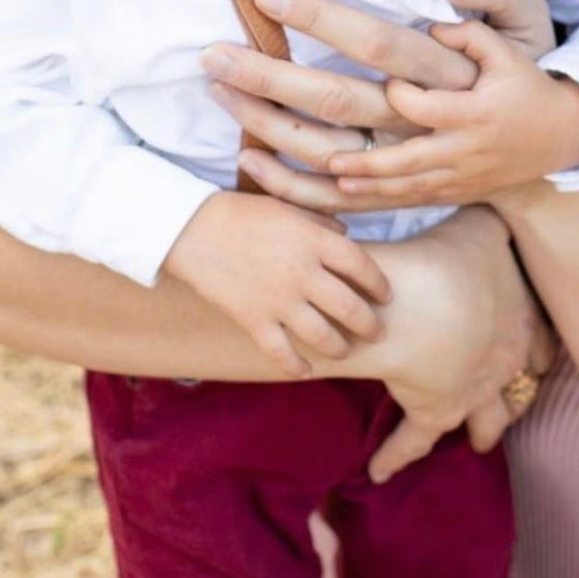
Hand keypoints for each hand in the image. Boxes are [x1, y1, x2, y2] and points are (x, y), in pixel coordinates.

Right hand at [163, 191, 391, 377]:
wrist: (191, 228)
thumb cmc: (241, 212)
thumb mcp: (287, 206)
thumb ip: (320, 224)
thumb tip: (347, 235)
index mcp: (314, 240)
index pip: (362, 266)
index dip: (380, 283)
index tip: (387, 294)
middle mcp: (303, 272)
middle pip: (350, 307)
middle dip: (370, 324)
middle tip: (379, 332)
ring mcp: (279, 299)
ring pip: (323, 335)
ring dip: (340, 347)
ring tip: (347, 351)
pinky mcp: (253, 319)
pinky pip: (281, 352)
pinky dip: (295, 366)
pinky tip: (305, 371)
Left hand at [200, 0, 557, 209]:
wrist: (557, 145)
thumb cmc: (532, 71)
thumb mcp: (527, 18)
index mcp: (454, 77)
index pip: (377, 43)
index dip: (322, 18)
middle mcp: (428, 127)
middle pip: (337, 102)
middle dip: (270, 78)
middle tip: (213, 54)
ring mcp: (415, 167)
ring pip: (329, 154)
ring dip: (268, 127)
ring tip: (219, 93)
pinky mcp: (408, 193)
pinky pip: (341, 200)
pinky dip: (293, 188)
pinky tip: (250, 161)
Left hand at [324, 23, 578, 207]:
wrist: (562, 135)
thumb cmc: (528, 86)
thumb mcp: (508, 52)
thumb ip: (470, 34)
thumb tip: (430, 25)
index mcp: (475, 114)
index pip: (425, 108)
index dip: (400, 94)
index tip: (385, 79)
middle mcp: (466, 150)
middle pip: (408, 161)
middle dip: (367, 162)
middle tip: (329, 158)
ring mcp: (462, 177)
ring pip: (408, 189)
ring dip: (368, 187)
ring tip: (330, 182)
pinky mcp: (460, 191)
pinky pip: (415, 201)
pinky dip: (382, 203)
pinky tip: (348, 199)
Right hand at [365, 207, 555, 482]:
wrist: (420, 306)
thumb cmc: (454, 260)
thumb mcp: (484, 226)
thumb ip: (495, 220)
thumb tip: (503, 204)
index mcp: (520, 324)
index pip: (542, 342)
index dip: (542, 347)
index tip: (544, 355)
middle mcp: (502, 367)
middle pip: (519, 388)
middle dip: (519, 392)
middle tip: (520, 394)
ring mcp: (469, 395)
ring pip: (485, 422)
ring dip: (483, 429)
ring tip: (479, 442)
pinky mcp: (429, 412)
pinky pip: (410, 442)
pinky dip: (394, 457)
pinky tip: (379, 473)